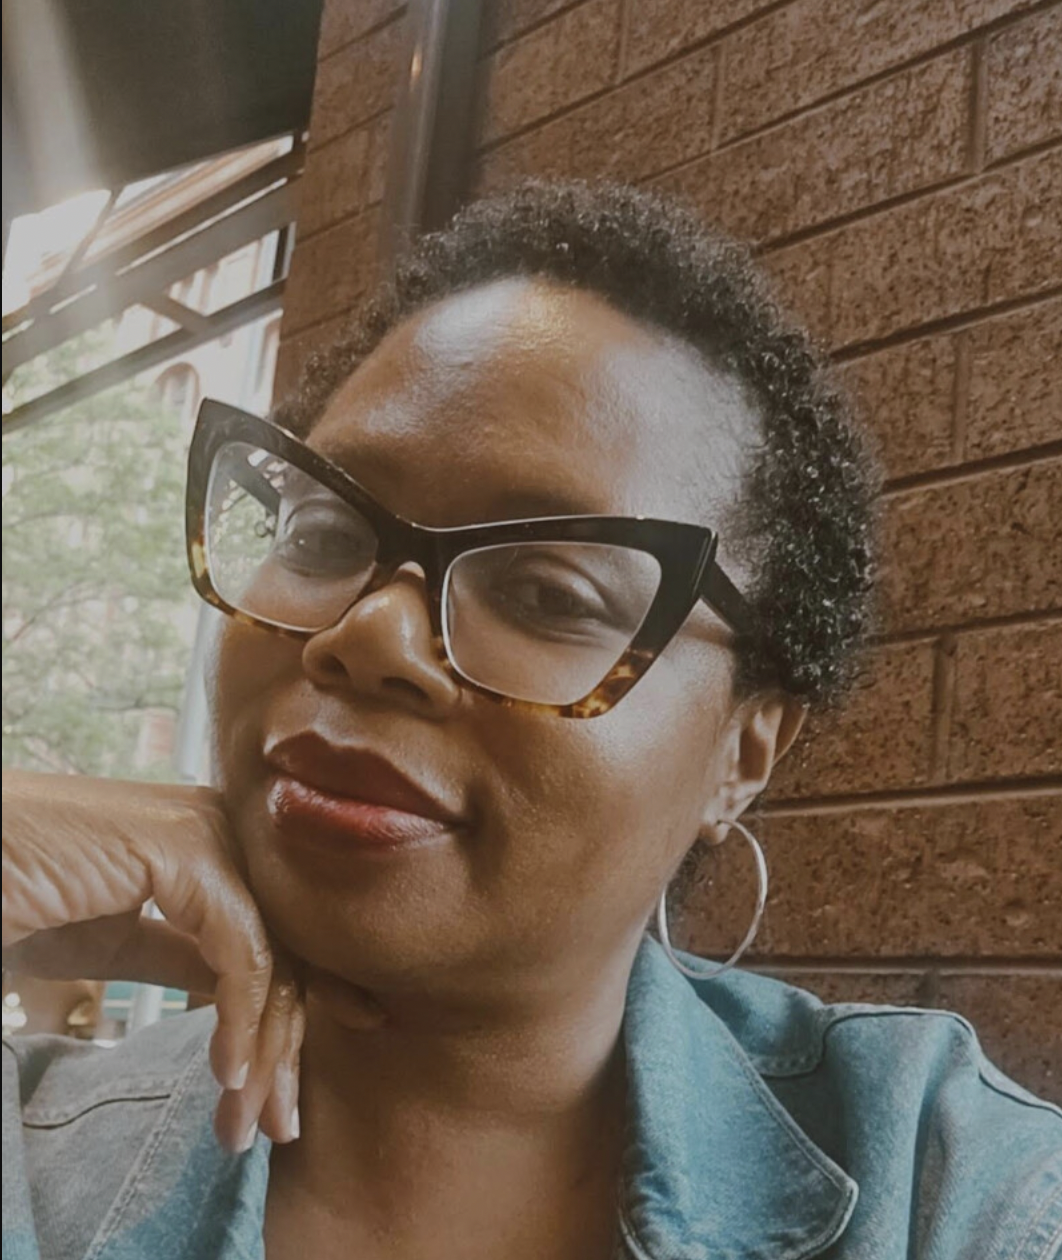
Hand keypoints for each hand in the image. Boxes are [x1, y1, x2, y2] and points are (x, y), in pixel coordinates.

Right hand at [2, 770, 303, 1150]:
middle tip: (276, 1125)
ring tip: (245, 1121)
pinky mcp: (184, 846)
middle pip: (286, 948)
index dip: (289, 1016)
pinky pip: (242, 950)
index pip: (278, 936)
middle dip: (285, 1045)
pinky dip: (242, 1020)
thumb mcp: (113, 941)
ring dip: (265, 1050)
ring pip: (272, 955)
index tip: (281, 1094)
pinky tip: (229, 1073)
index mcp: (206, 841)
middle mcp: (220, 826)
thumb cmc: (13, 896)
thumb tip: (234, 996)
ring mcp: (206, 830)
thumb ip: (181, 957)